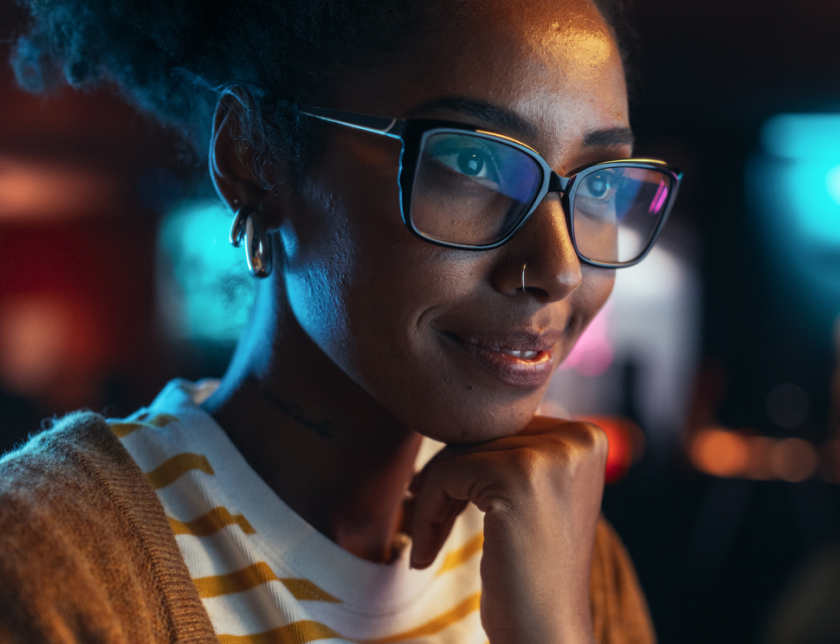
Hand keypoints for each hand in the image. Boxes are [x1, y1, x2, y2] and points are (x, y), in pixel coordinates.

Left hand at [408, 416, 607, 643]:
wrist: (546, 635)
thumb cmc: (531, 573)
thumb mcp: (535, 496)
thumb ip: (511, 450)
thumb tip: (450, 412)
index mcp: (587, 437)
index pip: (504, 426)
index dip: (467, 463)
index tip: (444, 503)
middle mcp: (579, 438)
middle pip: (481, 434)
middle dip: (446, 480)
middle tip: (425, 523)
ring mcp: (553, 454)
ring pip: (460, 451)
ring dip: (431, 497)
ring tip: (426, 540)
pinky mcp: (520, 474)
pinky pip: (448, 473)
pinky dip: (427, 511)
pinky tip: (427, 554)